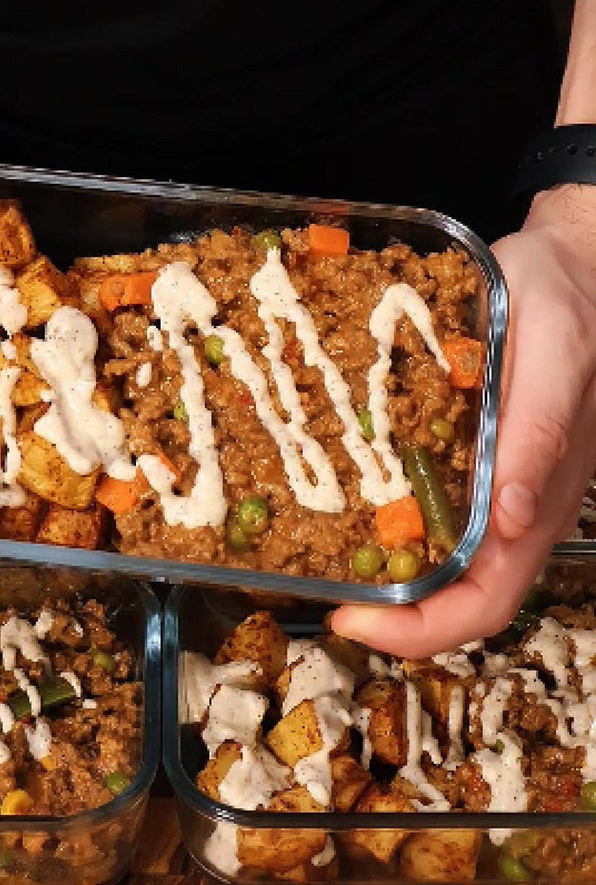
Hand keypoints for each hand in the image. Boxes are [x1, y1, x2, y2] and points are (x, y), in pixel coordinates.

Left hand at [331, 185, 595, 655]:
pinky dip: (392, 536)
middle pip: (457, 599)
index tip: (355, 622)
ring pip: (444, 568)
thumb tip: (514, 518)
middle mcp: (516, 511)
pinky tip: (350, 520)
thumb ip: (539, 434)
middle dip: (394, 619)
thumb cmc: (565, 304)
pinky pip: (435, 519)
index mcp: (540, 501)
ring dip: (389, 586)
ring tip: (329, 570)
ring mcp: (496, 492)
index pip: (486, 601)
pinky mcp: (474, 465)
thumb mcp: (553, 353)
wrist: (568, 269)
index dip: (421, 628)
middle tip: (330, 603)